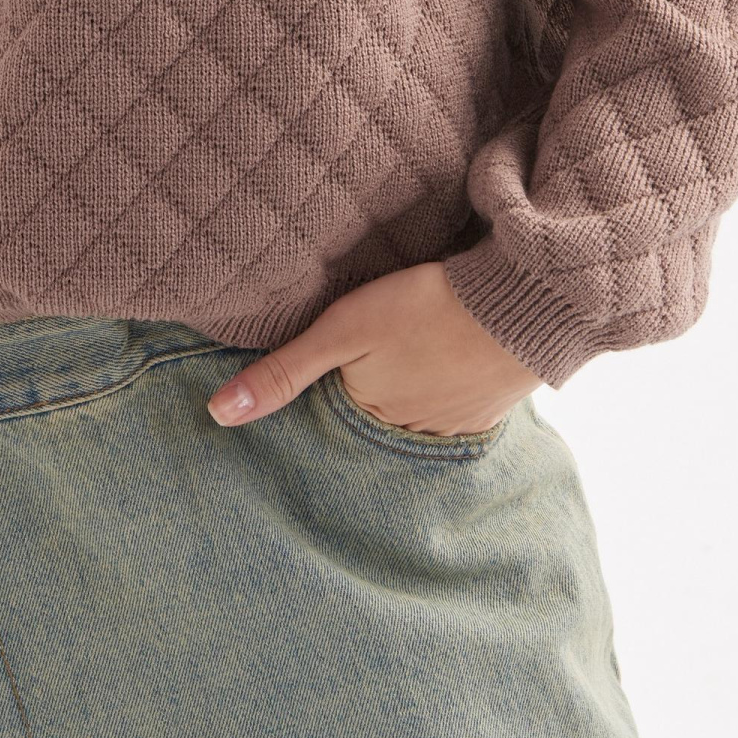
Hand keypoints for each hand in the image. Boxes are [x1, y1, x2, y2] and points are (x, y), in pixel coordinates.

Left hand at [205, 261, 540, 433]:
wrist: (521, 302)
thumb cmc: (425, 309)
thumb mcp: (342, 330)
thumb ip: (282, 371)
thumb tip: (217, 415)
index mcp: (370, 416)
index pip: (334, 406)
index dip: (331, 377)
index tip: (337, 353)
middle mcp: (411, 434)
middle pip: (376, 408)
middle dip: (374, 383)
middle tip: (384, 343)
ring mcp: (456, 425)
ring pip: (417, 407)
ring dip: (413, 383)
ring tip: (414, 346)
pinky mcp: (490, 408)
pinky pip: (456, 403)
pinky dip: (448, 381)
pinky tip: (448, 353)